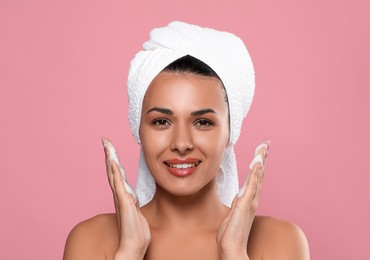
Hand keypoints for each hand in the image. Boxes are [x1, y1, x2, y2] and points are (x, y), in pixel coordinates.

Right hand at [102, 138, 150, 259]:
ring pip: (114, 175)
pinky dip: (116, 173)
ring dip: (111, 159)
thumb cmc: (136, 232)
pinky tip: (113, 162)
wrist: (134, 246)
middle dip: (109, 155)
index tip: (111, 149)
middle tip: (105, 141)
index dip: (113, 161)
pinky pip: (119, 185)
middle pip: (112, 171)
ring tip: (108, 146)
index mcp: (123, 196)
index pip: (117, 175)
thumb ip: (132, 203)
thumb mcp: (136, 212)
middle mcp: (120, 196)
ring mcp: (121, 199)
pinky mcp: (124, 203)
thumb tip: (131, 197)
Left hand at [216, 141, 269, 259]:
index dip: (259, 164)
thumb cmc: (231, 234)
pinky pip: (251, 185)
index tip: (261, 152)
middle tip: (266, 143)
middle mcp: (252, 198)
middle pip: (259, 173)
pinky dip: (255, 173)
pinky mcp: (245, 204)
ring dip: (261, 160)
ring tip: (264, 147)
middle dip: (263, 157)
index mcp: (248, 200)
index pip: (255, 178)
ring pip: (257, 176)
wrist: (232, 248)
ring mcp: (250, 201)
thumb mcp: (232, 215)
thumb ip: (237, 205)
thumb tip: (238, 199)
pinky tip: (257, 162)